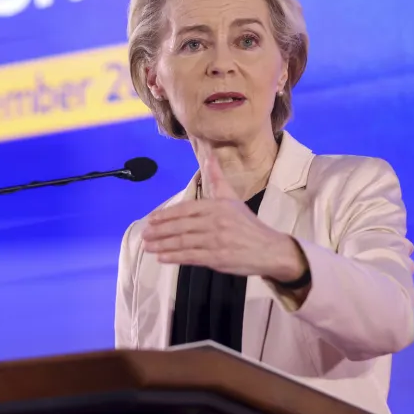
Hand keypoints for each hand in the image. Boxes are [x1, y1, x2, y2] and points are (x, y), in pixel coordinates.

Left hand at [140, 150, 306, 282]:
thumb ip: (217, 178)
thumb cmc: (247, 224)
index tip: (151, 219)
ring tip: (148, 247)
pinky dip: (175, 257)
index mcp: (217, 206)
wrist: (270, 249)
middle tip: (144, 234)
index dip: (166, 214)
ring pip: (184, 242)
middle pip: (181, 226)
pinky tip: (162, 258)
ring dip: (163, 245)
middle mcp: (216, 222)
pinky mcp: (218, 258)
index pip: (186, 209)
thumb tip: (209, 155)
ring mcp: (216, 241)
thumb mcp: (232, 198)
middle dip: (160, 231)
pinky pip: (192, 257)